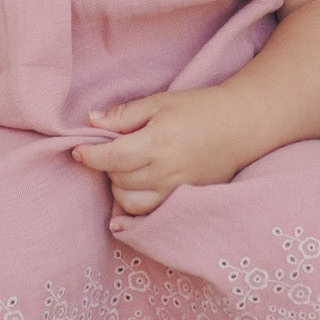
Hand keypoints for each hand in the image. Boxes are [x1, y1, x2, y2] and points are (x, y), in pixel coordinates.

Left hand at [72, 87, 244, 216]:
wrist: (240, 125)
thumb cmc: (199, 108)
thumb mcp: (160, 102)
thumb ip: (124, 115)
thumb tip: (91, 121)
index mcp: (158, 142)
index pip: (112, 158)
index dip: (90, 156)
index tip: (79, 151)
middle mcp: (167, 171)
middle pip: (118, 180)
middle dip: (107, 166)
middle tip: (113, 151)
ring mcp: (177, 190)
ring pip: (130, 202)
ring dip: (119, 187)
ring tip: (127, 170)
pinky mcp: (185, 200)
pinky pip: (150, 216)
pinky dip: (133, 212)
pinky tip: (126, 206)